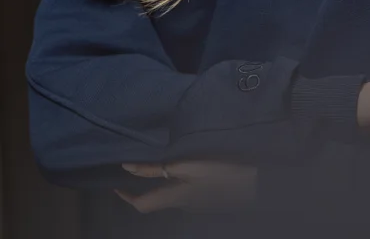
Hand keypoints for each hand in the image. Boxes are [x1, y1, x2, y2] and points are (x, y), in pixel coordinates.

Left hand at [114, 159, 257, 213]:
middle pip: (153, 202)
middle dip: (140, 192)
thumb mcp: (187, 164)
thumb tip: (128, 166)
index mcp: (174, 196)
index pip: (142, 204)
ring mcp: (193, 204)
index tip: (116, 183)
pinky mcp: (203, 200)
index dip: (126, 197)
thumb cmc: (220, 173)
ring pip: (167, 197)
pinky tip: (180, 171)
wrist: (254, 186)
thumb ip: (157, 167)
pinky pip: (179, 194)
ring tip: (154, 168)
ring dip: (156, 187)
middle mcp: (180, 204)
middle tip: (133, 172)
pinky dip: (171, 185)